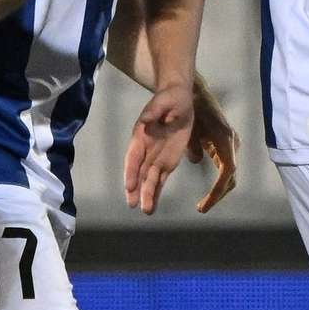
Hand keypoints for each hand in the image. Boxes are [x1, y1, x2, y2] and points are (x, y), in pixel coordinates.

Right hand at [126, 78, 200, 212]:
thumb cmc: (170, 98)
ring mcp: (155, 157)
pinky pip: (160, 179)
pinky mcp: (167, 161)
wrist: (179, 99)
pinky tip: (152, 204)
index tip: (129, 186)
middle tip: (134, 205)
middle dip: (137, 189)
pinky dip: (156, 191)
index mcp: (141, 136)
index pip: (133, 157)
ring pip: (149, 179)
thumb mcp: (163, 101)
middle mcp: (145, 150)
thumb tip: (145, 120)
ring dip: (147, 195)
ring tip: (146, 211)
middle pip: (139, 172)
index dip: (131, 171)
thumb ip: (153, 111)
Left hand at [185, 79, 242, 211]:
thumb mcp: (188, 125)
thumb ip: (191, 142)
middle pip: (231, 176)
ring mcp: (230, 145)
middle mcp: (231, 143)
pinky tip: (206, 194)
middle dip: (218, 194)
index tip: (207, 201)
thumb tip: (195, 160)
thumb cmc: (191, 108)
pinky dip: (217, 183)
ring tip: (202, 205)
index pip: (228, 170)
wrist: (196, 93)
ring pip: (229, 175)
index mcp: (224, 138)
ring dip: (218, 191)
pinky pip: (224, 169)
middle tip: (202, 208)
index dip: (219, 188)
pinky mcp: (224, 147)